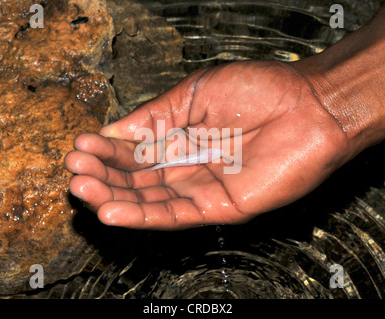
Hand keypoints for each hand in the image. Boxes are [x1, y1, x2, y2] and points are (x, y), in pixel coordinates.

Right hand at [64, 60, 350, 229]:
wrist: (310, 105)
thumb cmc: (259, 90)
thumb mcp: (194, 94)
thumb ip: (154, 116)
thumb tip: (113, 130)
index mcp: (181, 136)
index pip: (134, 151)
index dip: (106, 151)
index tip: (80, 147)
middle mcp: (188, 165)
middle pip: (137, 180)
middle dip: (103, 176)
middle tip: (74, 170)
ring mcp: (204, 189)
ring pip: (150, 201)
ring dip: (115, 198)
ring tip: (82, 189)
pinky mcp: (221, 208)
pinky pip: (176, 216)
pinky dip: (143, 216)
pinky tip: (113, 210)